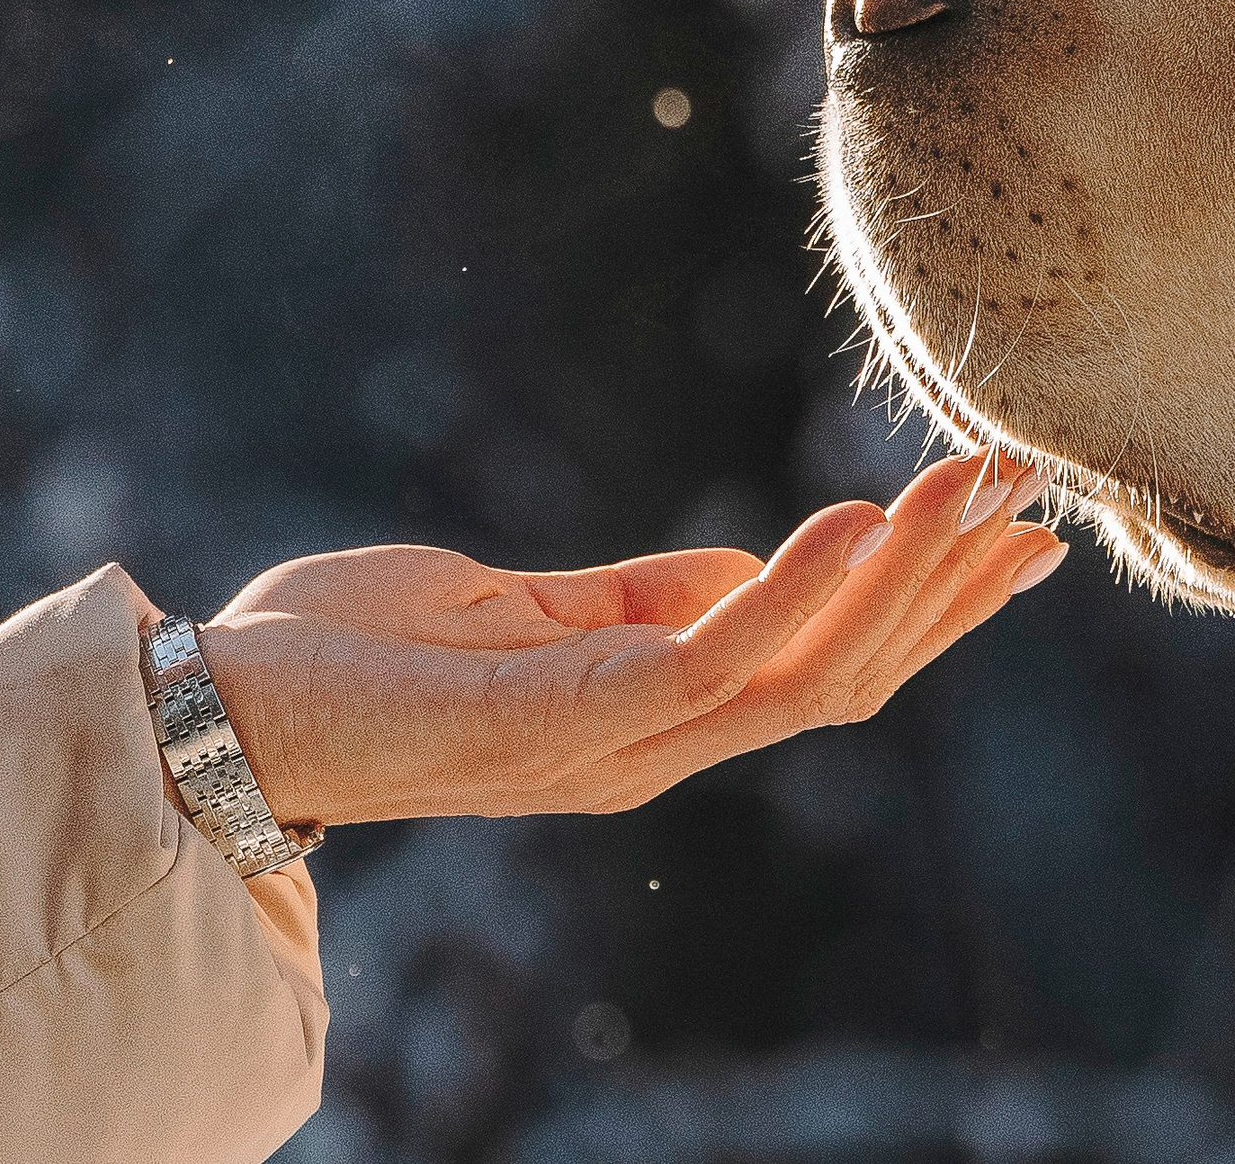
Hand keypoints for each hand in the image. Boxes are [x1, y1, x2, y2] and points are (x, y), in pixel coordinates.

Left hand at [185, 455, 1063, 825]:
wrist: (205, 708)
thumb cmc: (350, 652)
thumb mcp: (517, 606)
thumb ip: (636, 598)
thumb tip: (752, 569)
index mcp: (651, 718)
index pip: (829, 671)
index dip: (932, 610)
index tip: (1018, 535)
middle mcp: (655, 749)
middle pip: (847, 679)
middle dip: (947, 588)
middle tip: (1028, 490)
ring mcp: (617, 745)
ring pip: (807, 673)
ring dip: (902, 578)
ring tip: (971, 486)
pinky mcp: (563, 722)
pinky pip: (713, 660)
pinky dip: (797, 594)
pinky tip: (854, 521)